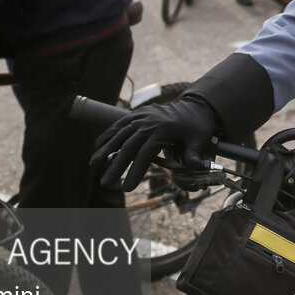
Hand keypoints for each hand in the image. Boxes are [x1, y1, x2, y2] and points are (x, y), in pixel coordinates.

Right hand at [94, 95, 218, 190]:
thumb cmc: (198, 126)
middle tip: (106, 182)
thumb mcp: (200, 139)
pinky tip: (98, 146)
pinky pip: (120, 124)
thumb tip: (196, 166)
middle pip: (128, 146)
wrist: (196, 106)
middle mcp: (149, 123)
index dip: (135, 171)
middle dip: (116, 165)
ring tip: (94, 163)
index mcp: (163, 130)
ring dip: (105, 148)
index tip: (127, 188)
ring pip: (120, 134)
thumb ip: (194, 154)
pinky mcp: (138, 114)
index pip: (145, 154)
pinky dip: (108, 134)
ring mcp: (142, 117)